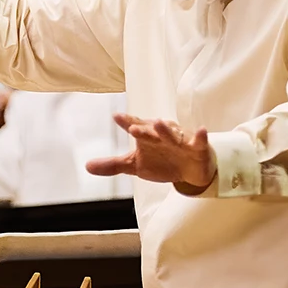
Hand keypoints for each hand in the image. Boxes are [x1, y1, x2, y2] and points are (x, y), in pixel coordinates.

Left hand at [86, 113, 214, 192]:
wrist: (190, 171)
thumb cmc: (162, 161)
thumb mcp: (136, 165)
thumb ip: (113, 165)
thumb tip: (87, 166)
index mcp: (146, 137)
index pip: (135, 126)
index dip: (127, 121)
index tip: (117, 116)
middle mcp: (161, 135)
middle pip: (151, 131)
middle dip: (144, 128)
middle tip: (133, 128)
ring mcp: (180, 140)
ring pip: (172, 134)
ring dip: (166, 129)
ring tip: (160, 122)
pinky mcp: (197, 148)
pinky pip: (200, 141)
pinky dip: (201, 136)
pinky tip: (201, 130)